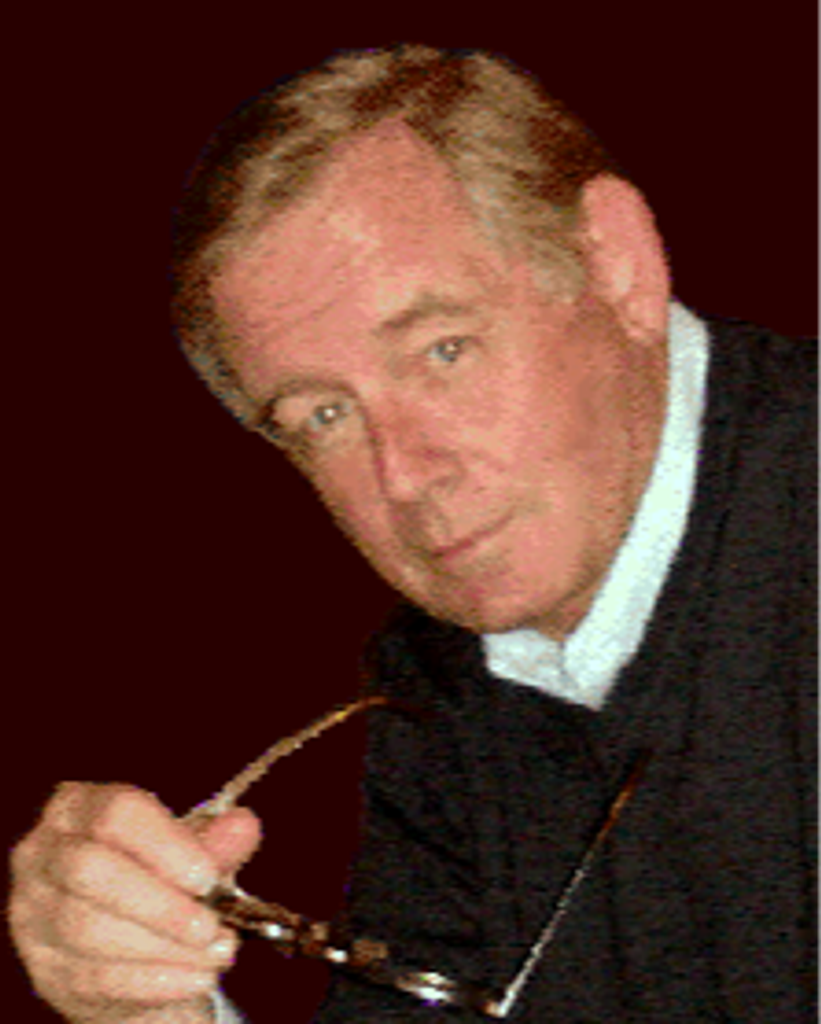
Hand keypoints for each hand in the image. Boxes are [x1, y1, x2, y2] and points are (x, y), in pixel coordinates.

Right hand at [9, 782, 261, 1022]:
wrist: (130, 951)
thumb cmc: (158, 883)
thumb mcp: (189, 854)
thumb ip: (215, 842)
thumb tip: (243, 826)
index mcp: (78, 807)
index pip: (116, 812)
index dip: (165, 845)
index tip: (207, 876)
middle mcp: (44, 854)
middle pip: (91, 870)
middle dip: (160, 902)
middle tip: (212, 924)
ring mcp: (35, 914)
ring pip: (91, 929)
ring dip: (164, 945)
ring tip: (216, 950)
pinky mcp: (45, 968)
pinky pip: (97, 977)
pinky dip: (156, 979)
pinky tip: (196, 976)